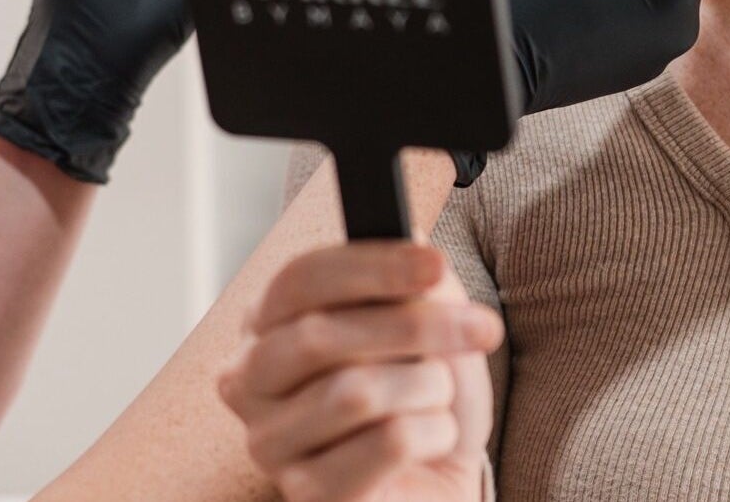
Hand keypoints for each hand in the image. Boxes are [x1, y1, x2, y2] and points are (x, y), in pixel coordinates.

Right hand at [219, 244, 501, 501]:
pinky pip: (387, 445)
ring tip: (438, 396)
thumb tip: (416, 251)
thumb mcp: (424, 323)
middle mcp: (248, 381)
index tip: (435, 263)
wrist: (435, 479)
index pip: (298, 280)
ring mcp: (269, 443)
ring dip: (427, 387)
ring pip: (357, 392)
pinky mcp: (308, 494)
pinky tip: (431, 441)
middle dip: (415, 326)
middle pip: (320, 337)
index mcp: (265, 323)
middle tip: (481, 327)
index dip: (369, 268)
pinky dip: (434, 434)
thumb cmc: (418, 393)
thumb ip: (413, 284)